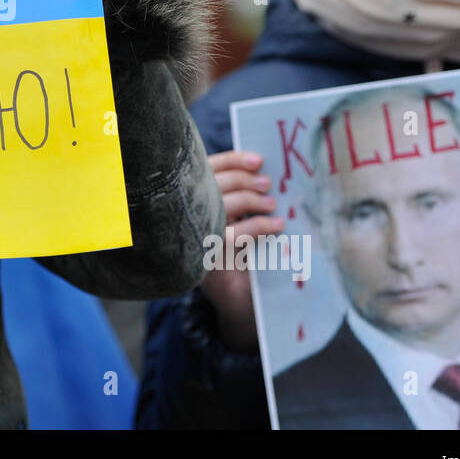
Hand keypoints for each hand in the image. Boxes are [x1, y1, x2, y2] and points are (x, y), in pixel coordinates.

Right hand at [200, 150, 283, 352]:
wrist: (234, 298)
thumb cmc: (235, 252)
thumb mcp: (233, 219)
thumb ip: (238, 196)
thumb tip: (261, 170)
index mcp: (186, 198)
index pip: (205, 169)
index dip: (231, 161)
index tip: (257, 160)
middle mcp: (183, 215)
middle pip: (211, 183)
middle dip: (243, 179)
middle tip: (267, 183)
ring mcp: (192, 237)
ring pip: (221, 205)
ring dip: (252, 200)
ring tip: (272, 204)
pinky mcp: (205, 259)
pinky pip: (233, 234)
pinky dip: (258, 227)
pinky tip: (276, 226)